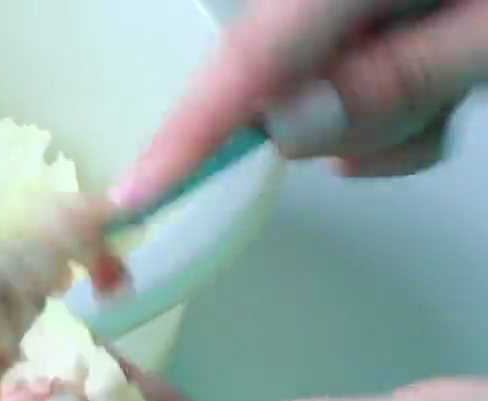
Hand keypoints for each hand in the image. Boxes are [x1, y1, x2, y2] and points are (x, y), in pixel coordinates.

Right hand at [115, 0, 487, 205]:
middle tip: (434, 120)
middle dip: (345, 112)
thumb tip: (288, 127)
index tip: (135, 193)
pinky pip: (376, 61)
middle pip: (290, 63)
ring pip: (337, 74)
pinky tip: (463, 77)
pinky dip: (414, 92)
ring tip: (467, 94)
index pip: (257, 52)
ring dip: (394, 111)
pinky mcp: (402, 8)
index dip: (193, 127)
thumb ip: (405, 78)